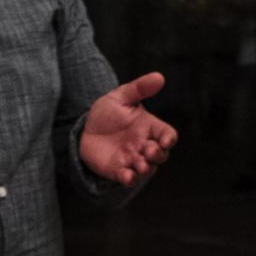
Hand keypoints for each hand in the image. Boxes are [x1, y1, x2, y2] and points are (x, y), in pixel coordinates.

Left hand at [82, 71, 177, 186]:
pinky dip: (130, 178)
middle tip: (149, 150)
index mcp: (150, 128)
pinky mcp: (119, 171)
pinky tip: (126, 175)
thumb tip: (159, 77)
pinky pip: (129, 179)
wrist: (86, 129)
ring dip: (146, 168)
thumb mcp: (121, 96)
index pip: (167, 135)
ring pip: (147, 169)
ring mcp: (133, 160)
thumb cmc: (108, 113)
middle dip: (157, 154)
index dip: (169, 139)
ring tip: (139, 163)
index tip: (166, 140)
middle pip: (161, 155)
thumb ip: (139, 88)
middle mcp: (145, 145)